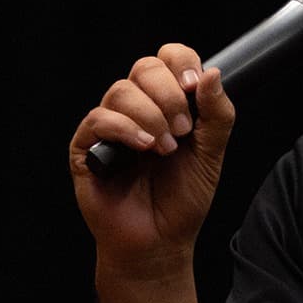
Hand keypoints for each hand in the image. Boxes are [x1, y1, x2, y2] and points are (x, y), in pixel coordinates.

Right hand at [67, 44, 235, 272]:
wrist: (160, 242)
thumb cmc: (182, 200)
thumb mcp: (211, 155)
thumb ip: (216, 115)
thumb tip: (213, 73)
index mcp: (165, 104)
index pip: (168, 60)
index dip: (181, 64)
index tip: (194, 87)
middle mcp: (136, 109)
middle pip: (143, 68)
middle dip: (168, 94)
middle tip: (182, 131)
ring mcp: (109, 127)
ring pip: (121, 91)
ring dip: (150, 116)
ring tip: (164, 149)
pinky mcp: (86, 148)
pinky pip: (98, 119)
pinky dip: (124, 128)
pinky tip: (143, 147)